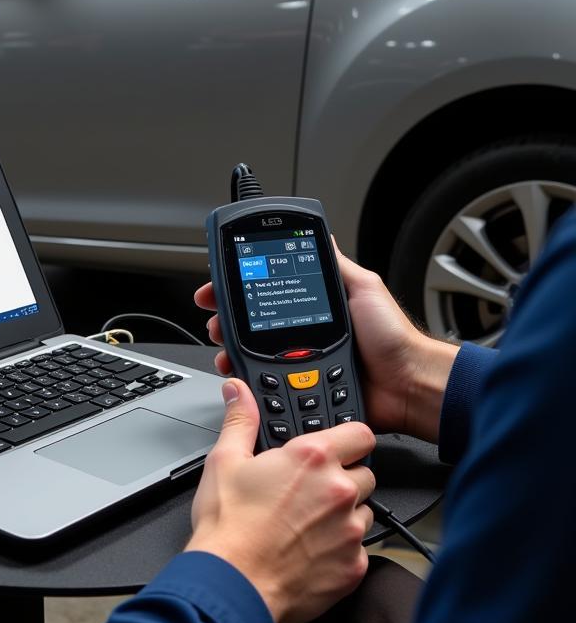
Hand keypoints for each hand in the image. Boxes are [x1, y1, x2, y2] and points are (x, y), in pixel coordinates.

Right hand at [187, 379, 375, 622]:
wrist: (232, 583)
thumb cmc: (228, 525)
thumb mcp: (225, 460)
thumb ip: (240, 420)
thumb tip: (239, 392)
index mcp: (312, 458)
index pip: (361, 434)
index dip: (350, 439)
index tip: (338, 447)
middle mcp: (339, 490)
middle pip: (365, 474)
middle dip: (343, 479)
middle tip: (310, 490)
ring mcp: (350, 530)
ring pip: (364, 512)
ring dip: (344, 515)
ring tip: (307, 523)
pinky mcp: (353, 566)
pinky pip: (359, 551)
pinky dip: (341, 550)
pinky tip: (311, 550)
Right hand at [193, 243, 456, 442]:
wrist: (407, 383)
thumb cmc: (394, 338)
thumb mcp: (364, 287)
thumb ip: (337, 264)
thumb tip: (320, 235)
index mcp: (315, 307)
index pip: (269, 291)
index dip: (242, 286)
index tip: (220, 285)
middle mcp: (303, 332)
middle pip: (253, 322)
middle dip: (227, 317)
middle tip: (215, 317)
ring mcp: (300, 360)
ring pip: (252, 353)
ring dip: (231, 347)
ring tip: (224, 345)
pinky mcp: (302, 387)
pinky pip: (267, 383)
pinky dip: (248, 378)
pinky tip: (239, 372)